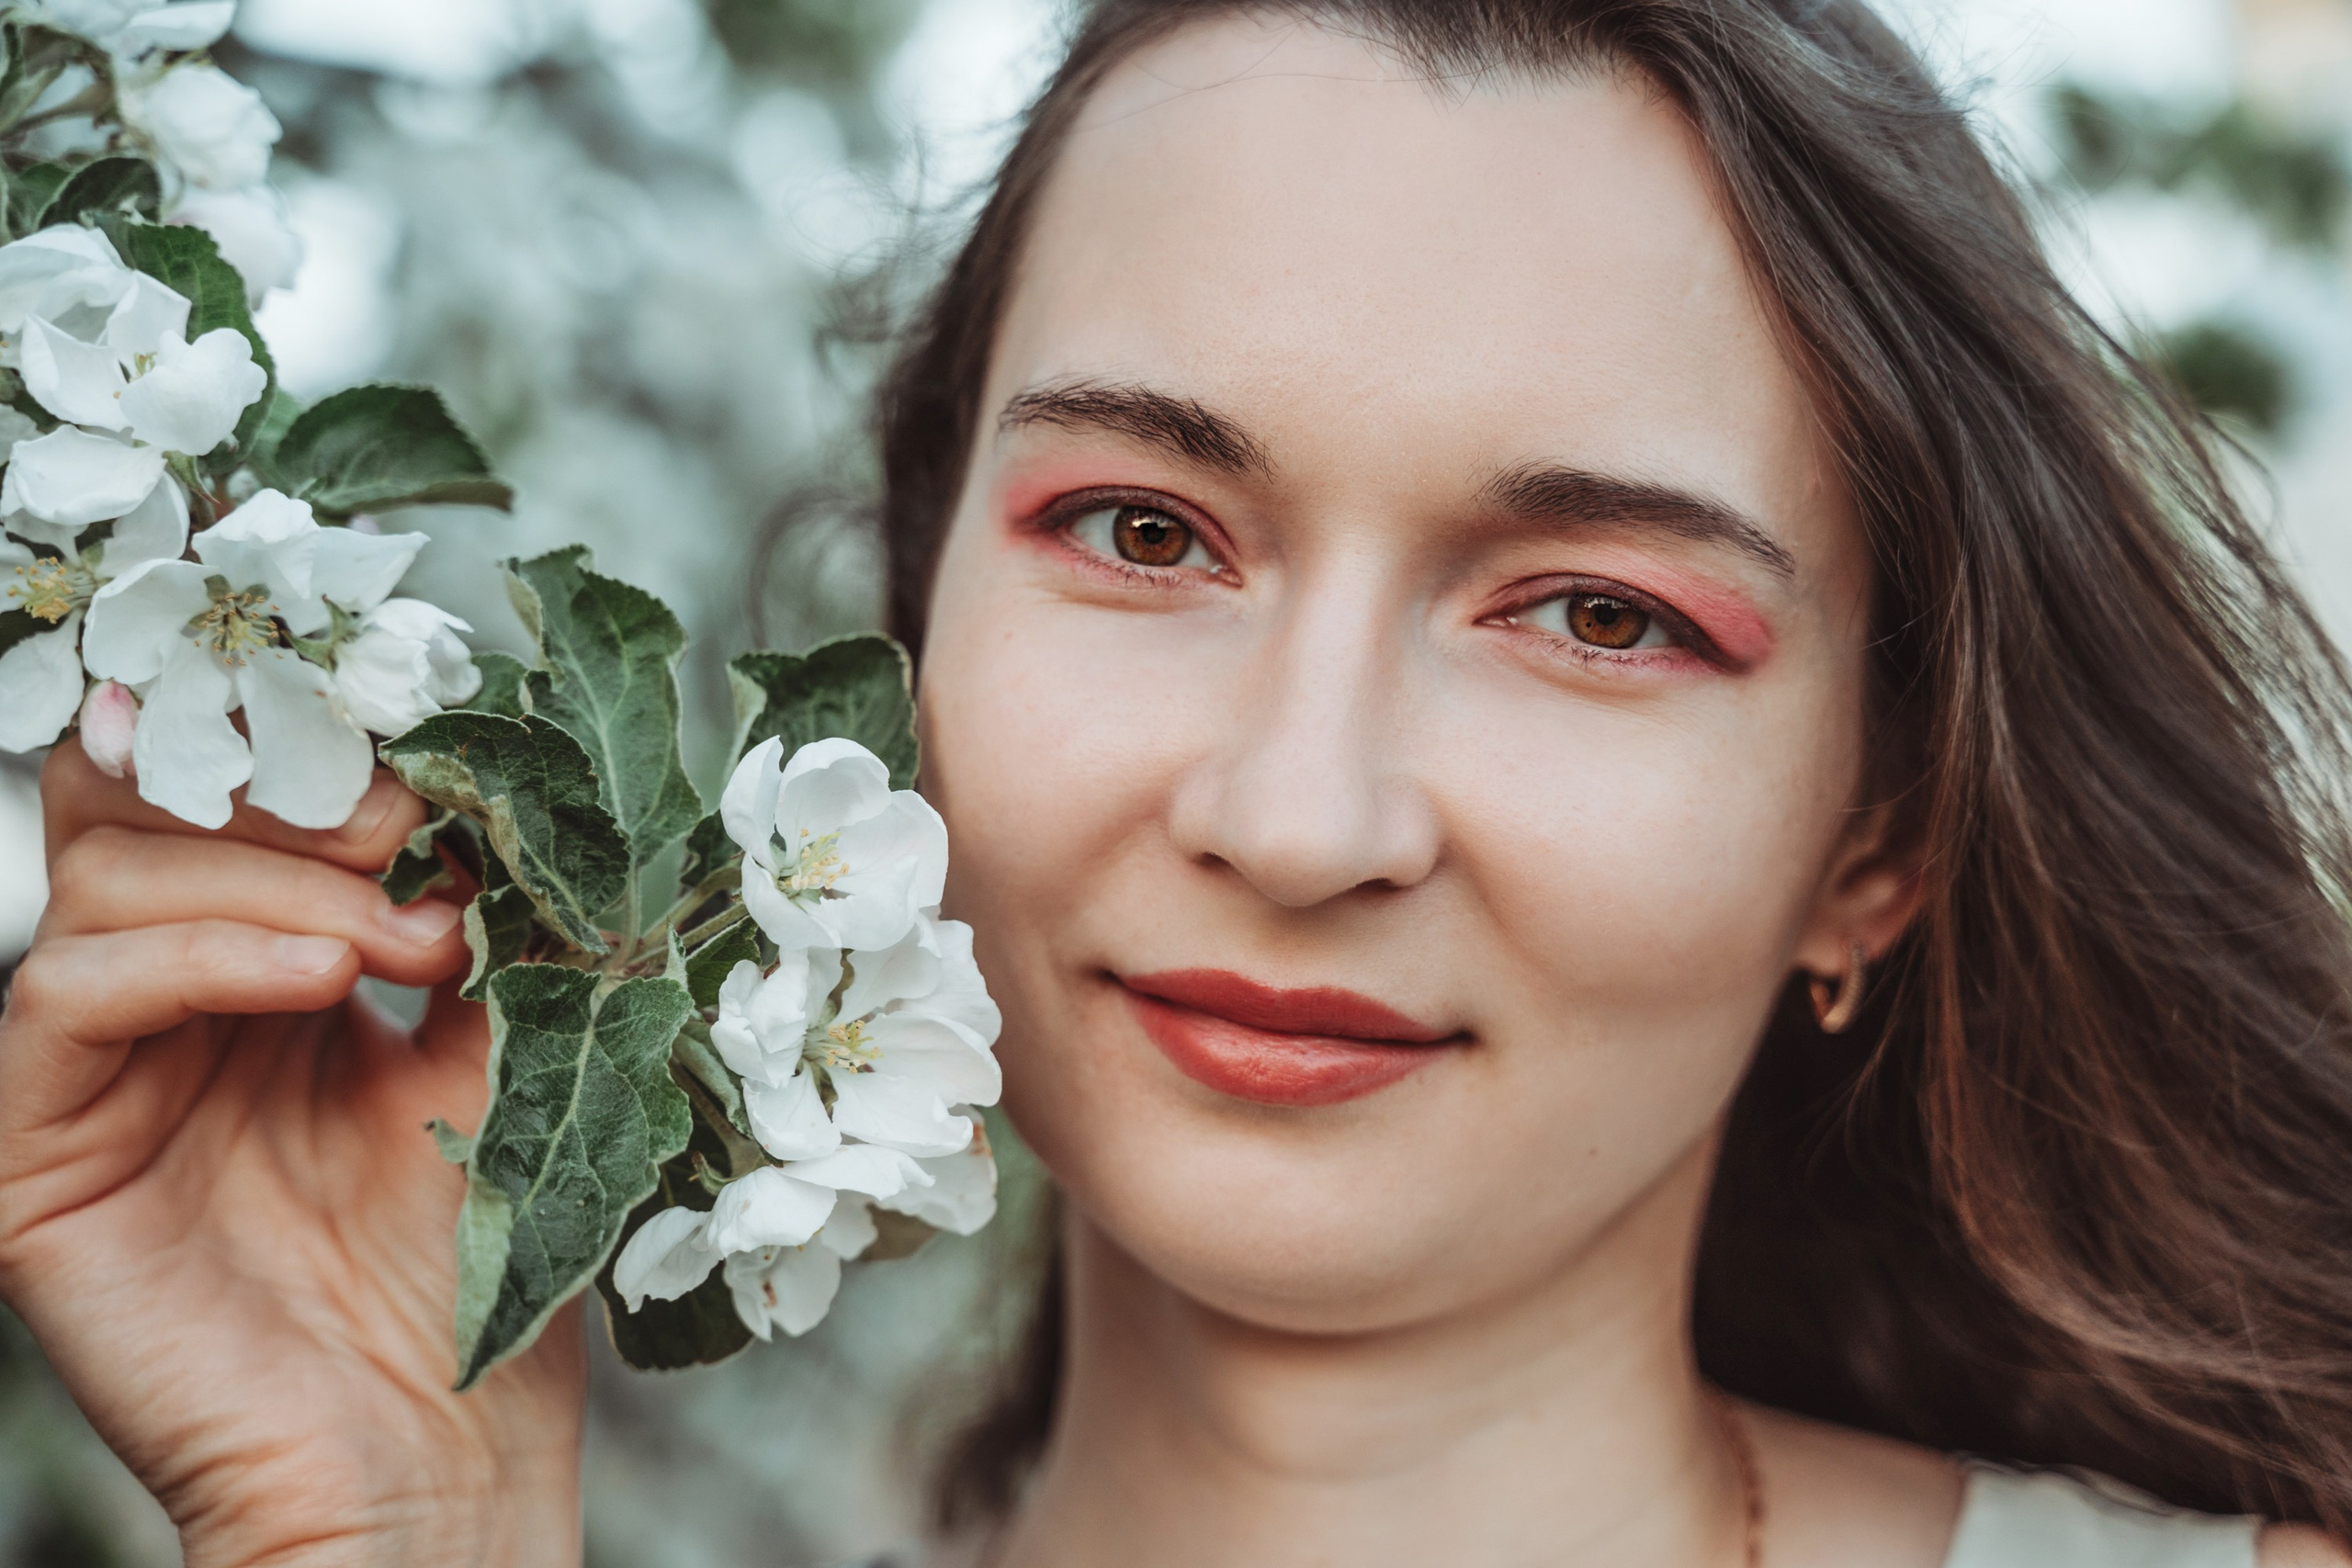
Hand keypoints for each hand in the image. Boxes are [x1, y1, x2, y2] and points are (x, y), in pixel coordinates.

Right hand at [0, 742, 585, 1567]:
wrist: (441, 1460)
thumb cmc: (481, 1278)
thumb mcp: (504, 1058)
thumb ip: (483, 923)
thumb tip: (502, 778)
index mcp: (279, 972)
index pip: (240, 797)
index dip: (320, 748)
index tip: (439, 751)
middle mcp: (173, 1008)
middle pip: (149, 806)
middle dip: (286, 790)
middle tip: (411, 824)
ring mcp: (97, 1078)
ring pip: (110, 878)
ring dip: (276, 877)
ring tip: (403, 940)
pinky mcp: (37, 1156)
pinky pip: (66, 995)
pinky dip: (197, 953)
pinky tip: (318, 979)